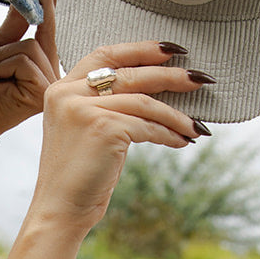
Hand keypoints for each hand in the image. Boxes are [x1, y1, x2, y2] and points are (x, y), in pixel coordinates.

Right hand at [0, 42, 208, 258]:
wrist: (60, 209)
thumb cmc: (77, 175)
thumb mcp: (83, 129)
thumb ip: (103, 104)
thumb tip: (154, 91)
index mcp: (61, 88)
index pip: (106, 55)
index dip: (140, 49)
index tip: (170, 50)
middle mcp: (69, 93)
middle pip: (130, 73)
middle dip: (170, 74)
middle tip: (200, 78)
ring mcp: (84, 109)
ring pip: (144, 101)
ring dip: (177, 114)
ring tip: (198, 125)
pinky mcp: (103, 128)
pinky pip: (148, 126)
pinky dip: (170, 134)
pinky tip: (184, 141)